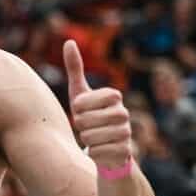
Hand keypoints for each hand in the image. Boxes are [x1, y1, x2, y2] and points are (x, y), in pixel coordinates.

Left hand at [63, 40, 131, 170]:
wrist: (107, 147)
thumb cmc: (90, 117)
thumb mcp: (80, 94)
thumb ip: (75, 68)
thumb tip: (69, 41)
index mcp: (114, 95)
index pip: (80, 103)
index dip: (76, 109)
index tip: (82, 111)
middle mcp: (123, 112)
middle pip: (82, 121)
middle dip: (79, 126)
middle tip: (87, 127)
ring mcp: (126, 132)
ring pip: (88, 138)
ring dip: (86, 140)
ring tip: (94, 138)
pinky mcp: (125, 151)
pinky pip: (96, 152)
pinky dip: (93, 153)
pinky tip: (101, 150)